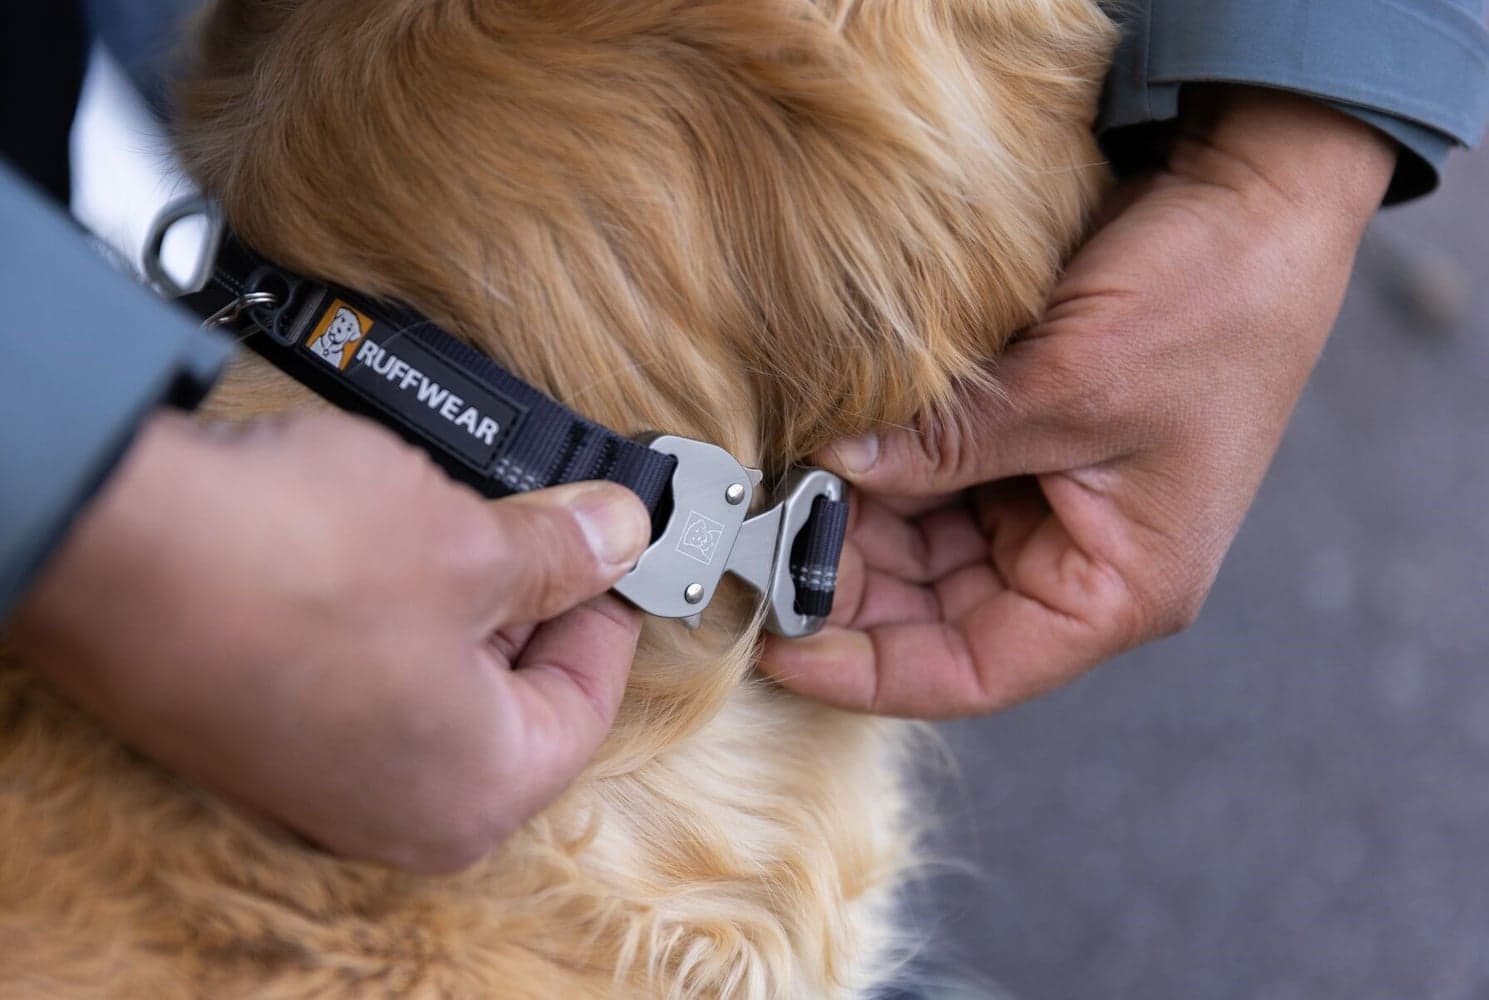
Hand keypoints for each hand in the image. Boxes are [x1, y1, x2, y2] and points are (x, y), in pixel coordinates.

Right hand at [8, 409, 650, 871]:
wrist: (105, 545)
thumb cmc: (290, 565)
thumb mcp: (471, 543)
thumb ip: (562, 551)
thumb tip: (618, 534)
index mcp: (478, 791)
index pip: (589, 700)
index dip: (609, 608)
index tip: (614, 548)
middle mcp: (398, 810)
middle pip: (510, 695)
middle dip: (530, 597)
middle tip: (538, 517)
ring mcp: (319, 779)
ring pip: (435, 680)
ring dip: (457, 596)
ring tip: (451, 516)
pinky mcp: (260, 733)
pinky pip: (361, 675)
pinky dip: (387, 612)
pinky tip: (377, 542)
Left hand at [762, 87, 1395, 718]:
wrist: (1259, 194)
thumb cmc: (1209, 303)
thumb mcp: (1069, 387)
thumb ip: (947, 447)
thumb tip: (834, 472)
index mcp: (1119, 589)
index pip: (973, 670)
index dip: (869, 671)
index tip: (778, 648)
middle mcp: (1081, 563)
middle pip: (935, 612)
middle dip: (849, 583)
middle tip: (760, 542)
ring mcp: (1052, 505)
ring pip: (924, 551)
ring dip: (855, 524)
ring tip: (780, 489)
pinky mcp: (1029, 447)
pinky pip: (936, 484)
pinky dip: (881, 470)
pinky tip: (826, 446)